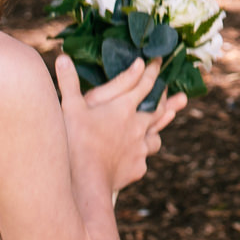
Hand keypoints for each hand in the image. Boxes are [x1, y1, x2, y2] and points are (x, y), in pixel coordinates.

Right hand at [54, 55, 187, 198]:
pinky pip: (144, 159)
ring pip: (156, 136)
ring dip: (160, 127)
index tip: (159, 61)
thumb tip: (63, 57)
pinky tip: (138, 158)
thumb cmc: (76, 142)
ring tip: (163, 124)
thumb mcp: (70, 108)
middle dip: (167, 99)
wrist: (86, 182)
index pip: (144, 83)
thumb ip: (68, 82)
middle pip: (159, 109)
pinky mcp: (138, 168)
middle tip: (176, 93)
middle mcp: (138, 125)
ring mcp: (140, 148)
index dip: (152, 71)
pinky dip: (142, 155)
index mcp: (124, 107)